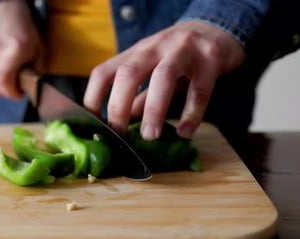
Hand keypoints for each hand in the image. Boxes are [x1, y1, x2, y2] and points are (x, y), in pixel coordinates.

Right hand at [0, 0, 41, 99]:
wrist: (3, 6)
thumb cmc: (24, 27)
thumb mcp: (39, 48)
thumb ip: (37, 70)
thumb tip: (33, 88)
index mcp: (13, 52)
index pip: (5, 84)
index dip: (13, 94)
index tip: (20, 94)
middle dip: (6, 92)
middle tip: (15, 87)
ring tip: (8, 70)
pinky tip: (0, 60)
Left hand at [83, 21, 244, 139]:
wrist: (217, 29)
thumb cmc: (178, 55)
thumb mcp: (152, 71)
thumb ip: (138, 97)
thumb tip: (121, 124)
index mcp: (135, 53)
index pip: (104, 73)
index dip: (93, 99)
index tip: (93, 126)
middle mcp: (154, 47)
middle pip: (128, 74)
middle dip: (119, 106)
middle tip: (119, 134)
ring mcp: (183, 50)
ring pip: (163, 76)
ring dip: (153, 109)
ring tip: (150, 136)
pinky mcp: (211, 57)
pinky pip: (199, 89)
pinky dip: (191, 113)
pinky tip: (185, 132)